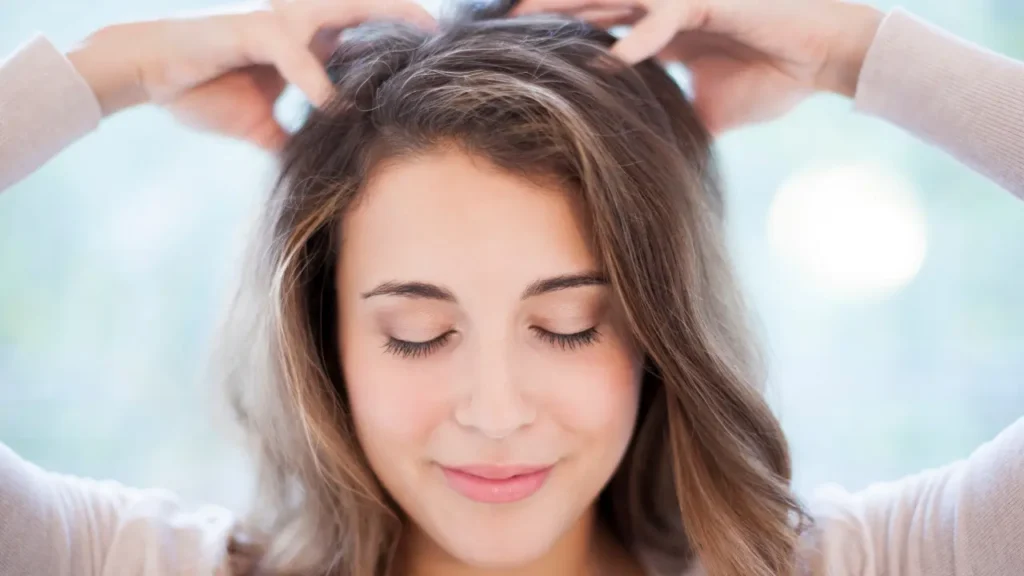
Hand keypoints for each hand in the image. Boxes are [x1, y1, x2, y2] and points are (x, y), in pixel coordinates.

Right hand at [67, 0, 435, 149]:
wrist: (152, 77)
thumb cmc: (205, 92)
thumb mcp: (262, 127)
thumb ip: (295, 140)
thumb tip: (320, 171)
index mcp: (306, 42)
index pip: (363, 29)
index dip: (399, 36)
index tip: (436, 57)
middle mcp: (297, 24)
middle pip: (362, 7)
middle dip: (403, 14)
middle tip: (443, 35)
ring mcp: (276, 24)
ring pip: (336, 11)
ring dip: (376, 23)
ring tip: (414, 46)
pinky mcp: (250, 33)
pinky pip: (290, 51)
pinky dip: (312, 78)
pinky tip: (332, 105)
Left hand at [513, 0, 883, 133]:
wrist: (828, 58)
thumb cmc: (774, 77)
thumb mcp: (711, 111)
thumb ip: (675, 122)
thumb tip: (654, 163)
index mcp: (661, 26)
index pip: (599, 22)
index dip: (561, 32)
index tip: (518, 51)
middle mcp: (666, 7)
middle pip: (594, 1)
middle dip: (548, 9)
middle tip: (497, 23)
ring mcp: (687, 0)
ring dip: (575, 6)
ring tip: (528, 18)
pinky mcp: (712, 2)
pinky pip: (668, 15)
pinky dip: (641, 36)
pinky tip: (608, 58)